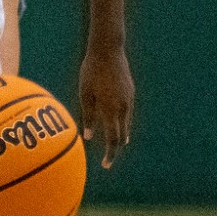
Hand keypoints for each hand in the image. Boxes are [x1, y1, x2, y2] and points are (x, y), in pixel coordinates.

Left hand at [77, 42, 132, 168]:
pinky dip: (122, 120)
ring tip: (116, 144)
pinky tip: (117, 121)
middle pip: (122, 135)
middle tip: (107, 159)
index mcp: (111, 109)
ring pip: (126, 123)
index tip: (105, 165)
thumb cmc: (91, 71)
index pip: (113, 139)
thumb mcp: (85, 94)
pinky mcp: (131, 92)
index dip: (110, 154)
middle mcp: (123, 107)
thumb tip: (89, 137)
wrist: (108, 50)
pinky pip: (127, 111)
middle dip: (115, 147)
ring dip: (120, 134)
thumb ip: (89, 116)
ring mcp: (129, 99)